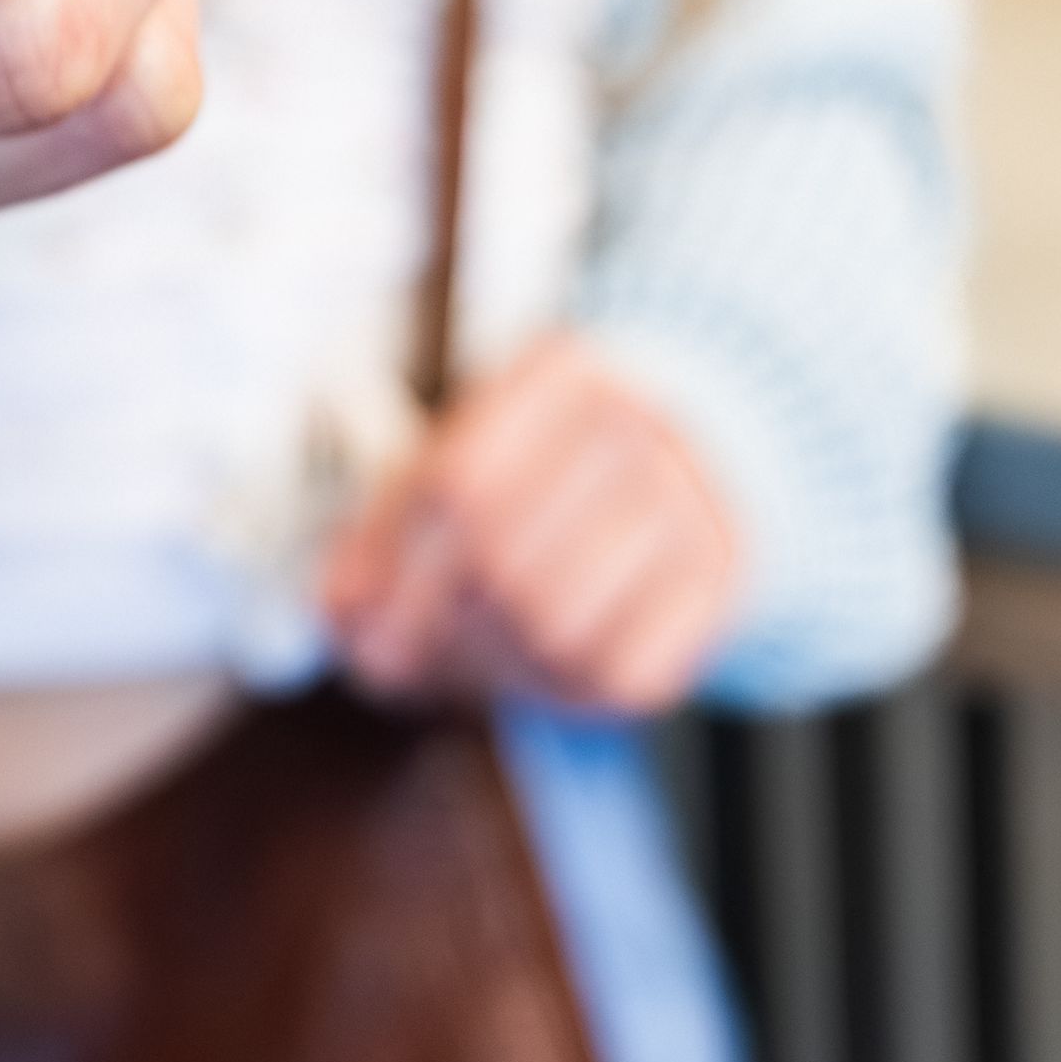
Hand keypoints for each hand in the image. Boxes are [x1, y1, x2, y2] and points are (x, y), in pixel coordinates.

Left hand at [321, 342, 746, 717]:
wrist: (689, 464)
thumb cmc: (546, 470)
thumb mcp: (461, 458)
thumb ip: (388, 524)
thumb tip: (340, 607)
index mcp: (565, 373)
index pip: (457, 480)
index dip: (391, 564)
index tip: (353, 613)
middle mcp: (643, 428)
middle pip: (501, 558)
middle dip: (430, 623)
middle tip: (398, 650)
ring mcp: (694, 508)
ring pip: (554, 626)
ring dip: (486, 662)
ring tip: (469, 649)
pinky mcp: (720, 590)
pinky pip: (615, 673)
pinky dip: (554, 688)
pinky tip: (533, 661)